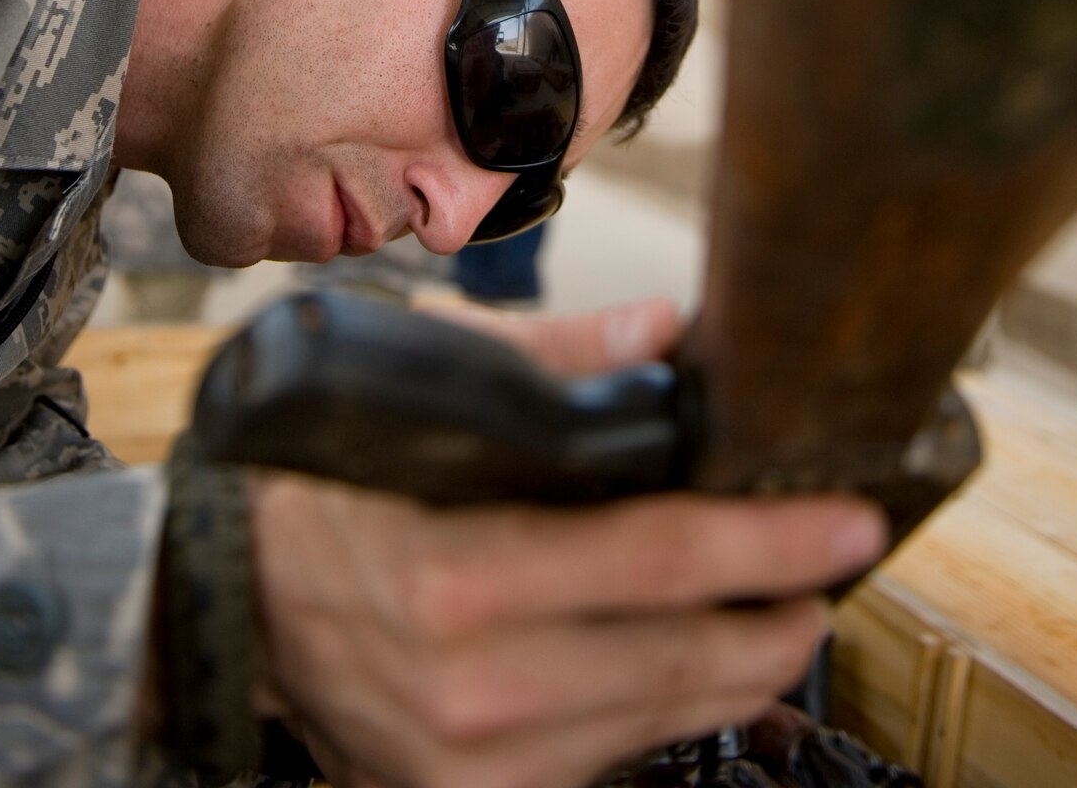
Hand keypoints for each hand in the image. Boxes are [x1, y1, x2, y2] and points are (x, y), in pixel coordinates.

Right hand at [246, 298, 887, 787]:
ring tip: (786, 613)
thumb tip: (664, 332)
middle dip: (780, 611)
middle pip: (679, 657)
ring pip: (656, 720)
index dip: (766, 540)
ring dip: (741, 668)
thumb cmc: (326, 476)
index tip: (849, 520)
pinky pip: (602, 760)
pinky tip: (694, 663)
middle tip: (839, 564)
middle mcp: (471, 687)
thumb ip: (545, 361)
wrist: (227, 593)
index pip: (656, 561)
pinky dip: (662, 709)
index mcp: (457, 575)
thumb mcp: (418, 386)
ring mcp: (468, 762)